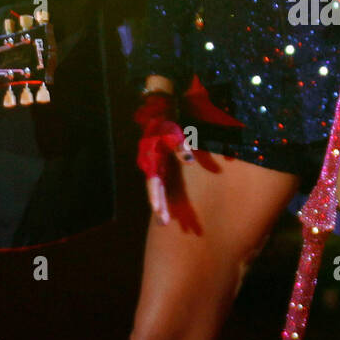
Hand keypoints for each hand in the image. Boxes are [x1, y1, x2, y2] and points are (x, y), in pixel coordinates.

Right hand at [135, 88, 190, 224]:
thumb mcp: (173, 132)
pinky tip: (168, 213)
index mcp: (151, 157)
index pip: (154, 179)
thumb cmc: (166, 124)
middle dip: (158, 205)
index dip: (156, 195)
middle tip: (163, 223)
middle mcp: (150, 166)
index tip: (158, 209)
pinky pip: (160, 188)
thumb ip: (180, 146)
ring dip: (160, 206)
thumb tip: (189, 161)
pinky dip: (163, 200)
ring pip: (156, 191)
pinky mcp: (158, 170)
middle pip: (154, 189)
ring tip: (164, 223)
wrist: (158, 117)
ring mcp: (153, 169)